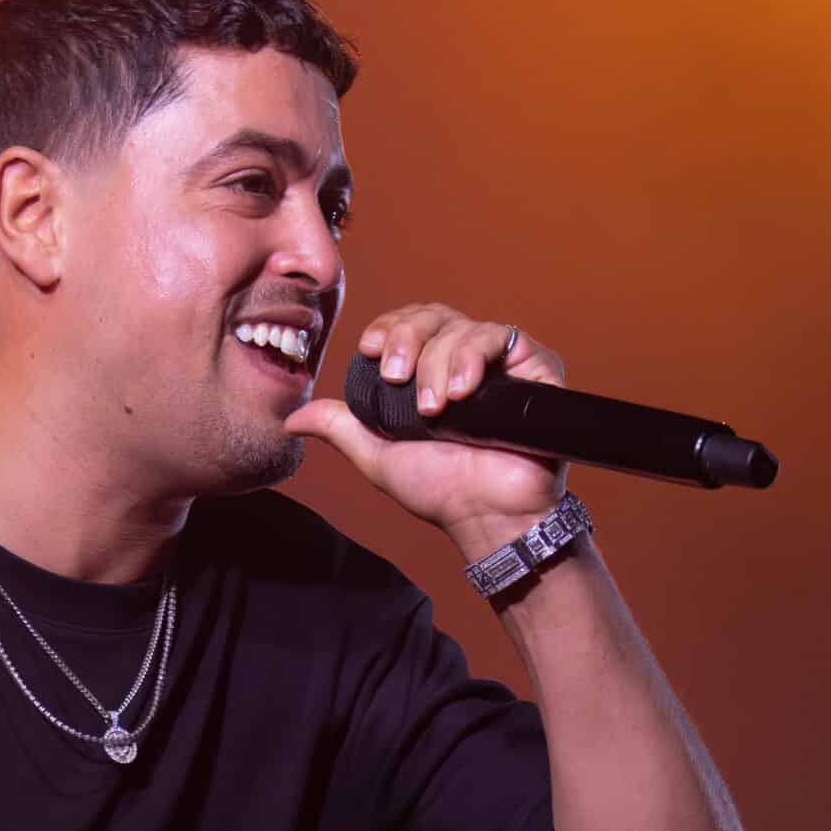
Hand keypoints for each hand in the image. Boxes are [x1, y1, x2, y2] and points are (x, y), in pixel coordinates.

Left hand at [284, 306, 568, 541]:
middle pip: (434, 316)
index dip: (390, 328)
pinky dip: (474, 358)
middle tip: (397, 376)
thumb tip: (294, 418)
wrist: (486, 514)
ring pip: (463, 328)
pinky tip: (461, 391)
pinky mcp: (536, 369)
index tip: (372, 350)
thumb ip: (341, 429)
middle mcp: (467, 360)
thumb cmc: (441, 488)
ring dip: (439, 362)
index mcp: (432, 371)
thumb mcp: (378, 455)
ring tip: (436, 407)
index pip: (409, 325)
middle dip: (408, 338)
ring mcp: (502, 364)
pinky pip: (502, 338)